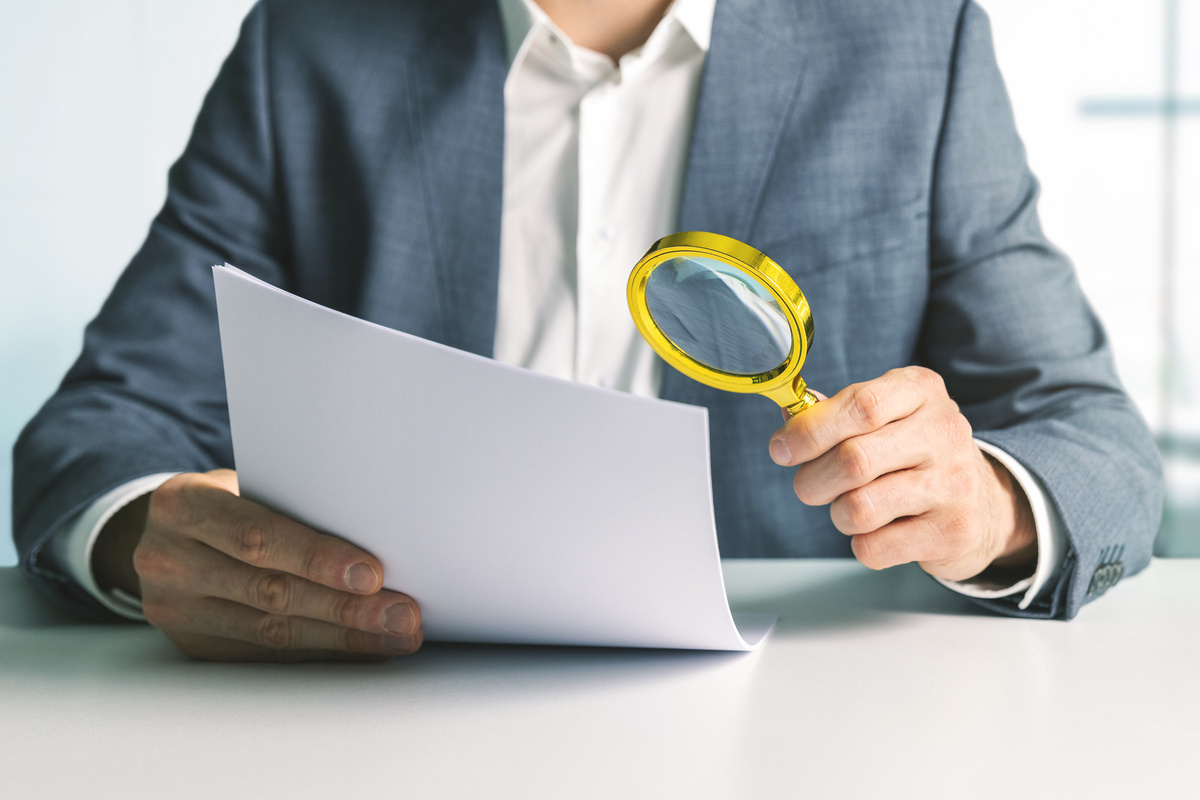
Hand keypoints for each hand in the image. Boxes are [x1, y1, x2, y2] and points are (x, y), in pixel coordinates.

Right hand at [94, 469, 421, 660]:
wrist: (165, 533)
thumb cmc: (229, 499)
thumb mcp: (244, 482)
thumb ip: (292, 504)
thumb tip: (379, 532)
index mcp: (181, 505)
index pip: (256, 537)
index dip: (317, 558)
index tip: (373, 574)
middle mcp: (167, 559)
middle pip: (269, 591)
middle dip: (345, 607)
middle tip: (403, 614)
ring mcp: (175, 609)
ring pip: (271, 631)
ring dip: (344, 638)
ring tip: (396, 635)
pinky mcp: (192, 646)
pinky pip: (267, 656)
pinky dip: (322, 653)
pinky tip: (363, 648)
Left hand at [768, 367, 1035, 580]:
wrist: (985, 504)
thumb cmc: (916, 454)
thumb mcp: (886, 416)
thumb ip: (836, 413)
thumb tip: (788, 420)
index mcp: (920, 391)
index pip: (860, 404)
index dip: (810, 430)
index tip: (782, 449)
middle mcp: (943, 432)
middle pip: (853, 459)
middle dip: (812, 480)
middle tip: (810, 487)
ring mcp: (953, 483)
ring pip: (859, 508)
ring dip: (838, 514)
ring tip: (853, 508)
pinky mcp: (952, 532)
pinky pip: (875, 547)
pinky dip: (864, 544)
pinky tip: (883, 531)